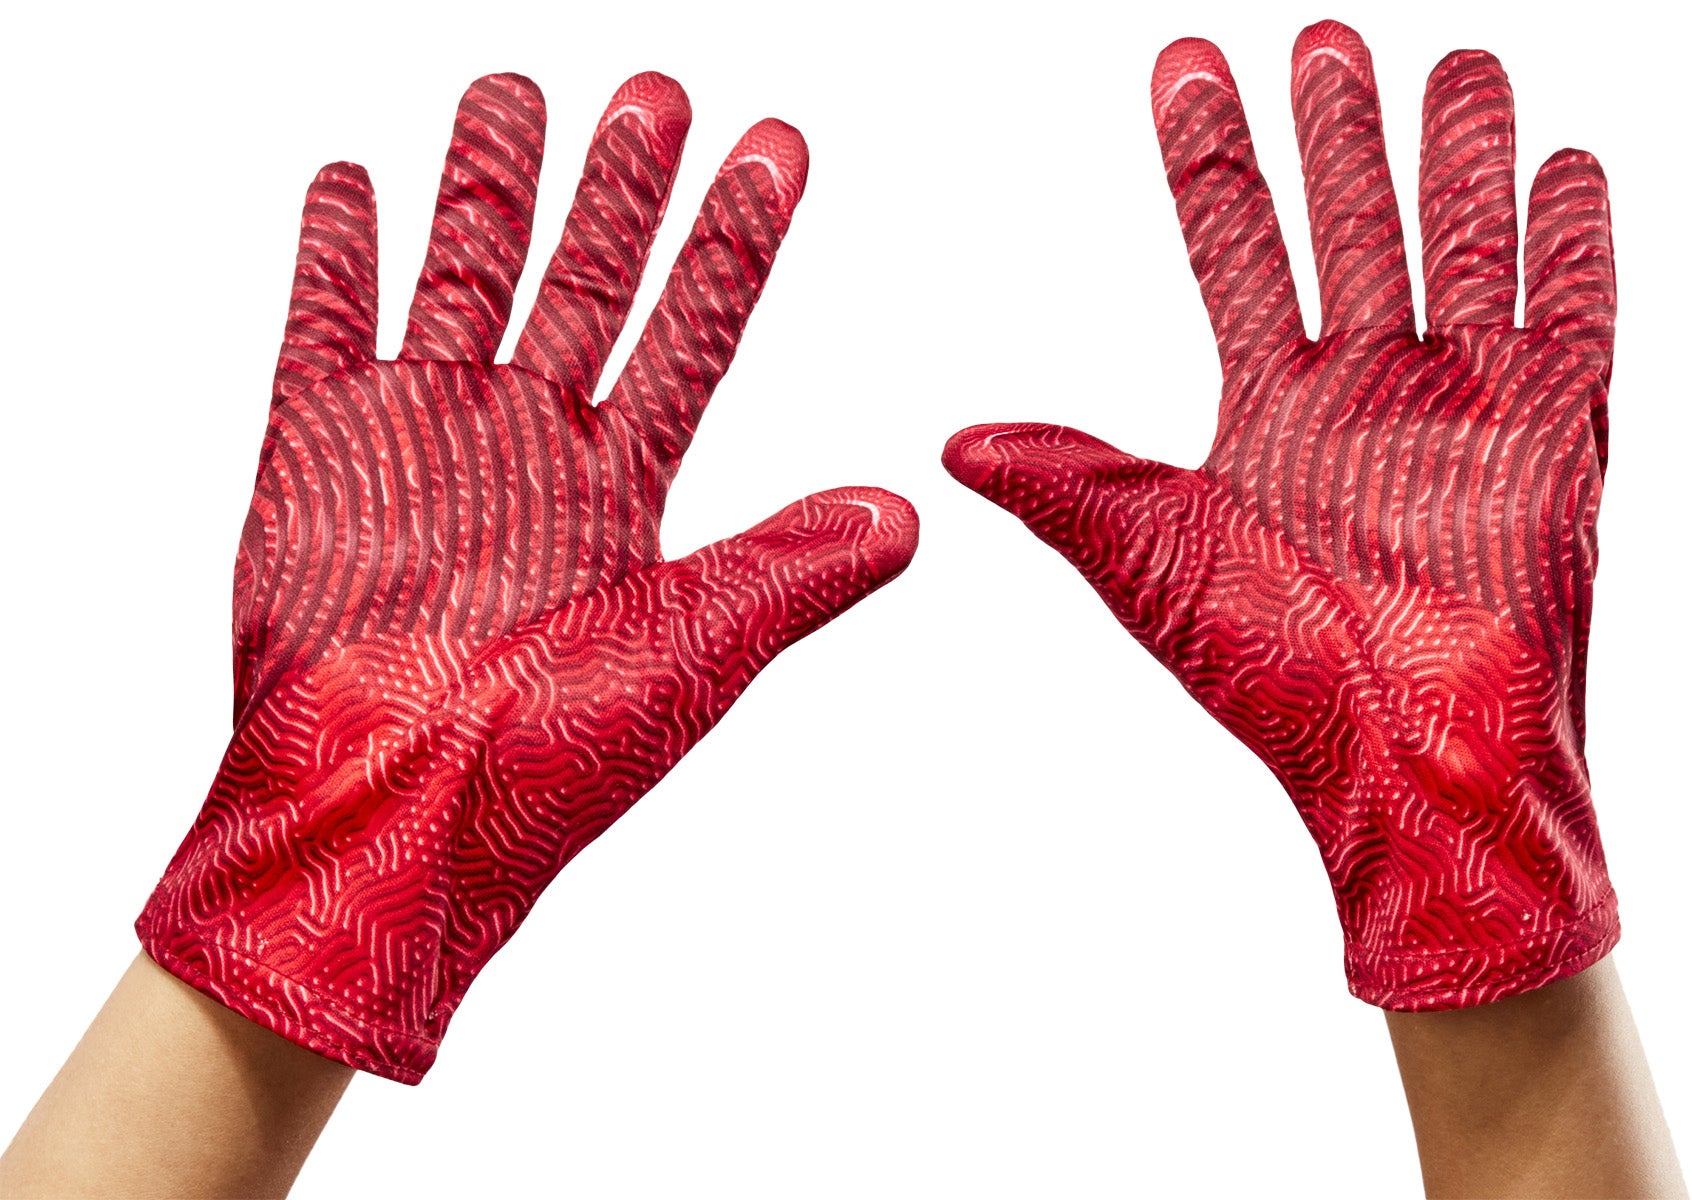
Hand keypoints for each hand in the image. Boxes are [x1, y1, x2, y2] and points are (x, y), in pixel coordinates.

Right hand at [137, 73, 916, 1082]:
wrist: (387, 827)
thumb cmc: (540, 771)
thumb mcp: (692, 658)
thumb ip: (790, 572)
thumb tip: (908, 517)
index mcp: (623, 487)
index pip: (696, 330)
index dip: (736, 239)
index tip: (776, 148)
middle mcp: (531, 447)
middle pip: (588, 282)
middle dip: (623, 185)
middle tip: (658, 92)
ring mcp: (425, 440)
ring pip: (465, 275)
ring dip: (490, 185)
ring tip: (517, 94)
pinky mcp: (318, 454)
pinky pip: (327, 326)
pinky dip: (338, 253)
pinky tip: (359, 182)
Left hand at [943, 22, 1614, 1009]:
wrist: (1410, 773)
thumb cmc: (1284, 688)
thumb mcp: (1153, 567)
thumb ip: (1068, 486)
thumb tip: (953, 443)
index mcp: (1270, 413)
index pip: (1233, 246)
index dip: (1209, 155)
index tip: (1184, 66)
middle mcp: (1367, 396)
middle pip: (1350, 225)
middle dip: (1335, 130)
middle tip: (1321, 36)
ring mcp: (1464, 411)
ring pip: (1462, 245)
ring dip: (1455, 157)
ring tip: (1447, 63)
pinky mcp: (1555, 443)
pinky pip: (1573, 317)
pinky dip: (1572, 241)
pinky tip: (1565, 163)